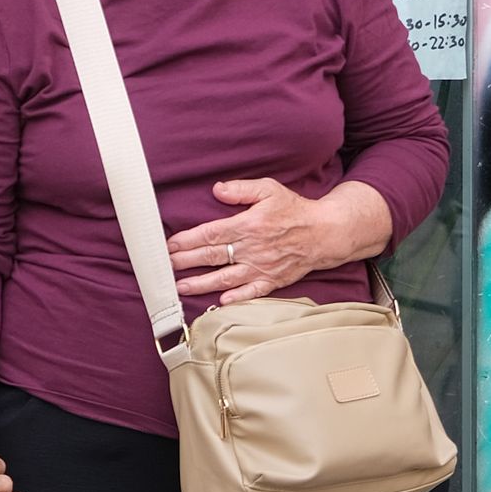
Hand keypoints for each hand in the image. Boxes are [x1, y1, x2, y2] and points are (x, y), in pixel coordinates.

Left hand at [167, 177, 388, 304]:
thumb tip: (216, 190)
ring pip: (225, 278)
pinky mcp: (272, 281)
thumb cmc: (295, 210)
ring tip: (181, 287)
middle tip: (165, 266)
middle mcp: (252, 249)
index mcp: (248, 225)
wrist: (325, 233)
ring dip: (200, 283)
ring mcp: (261, 267)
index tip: (169, 245)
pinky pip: (250, 292)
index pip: (209, 234)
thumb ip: (241, 190)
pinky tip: (219, 302)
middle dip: (185, 262)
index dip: (186, 240)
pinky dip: (235, 298)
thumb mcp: (269, 189)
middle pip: (211, 257)